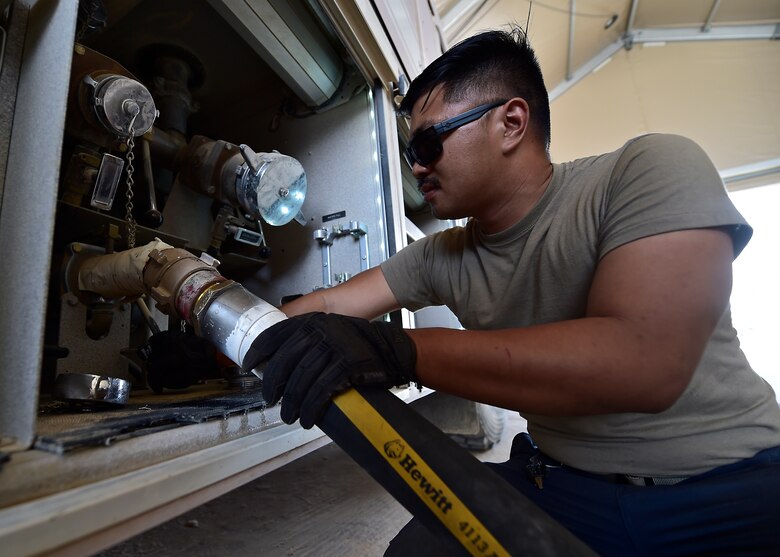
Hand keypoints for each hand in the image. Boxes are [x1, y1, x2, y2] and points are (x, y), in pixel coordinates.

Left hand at [244, 312, 417, 427]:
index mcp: (313, 321)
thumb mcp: (331, 331)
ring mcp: (334, 347)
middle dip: (272, 384)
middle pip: (284, 360)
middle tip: (269, 399)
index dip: (258, 351)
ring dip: (291, 402)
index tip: (248, 366)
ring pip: (301, 379)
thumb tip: (280, 364)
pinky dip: (310, 407)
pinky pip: (321, 390)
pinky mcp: (346, 365)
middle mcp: (320, 331)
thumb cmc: (360, 343)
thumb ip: (308, 340)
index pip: (276, 333)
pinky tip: (307, 418)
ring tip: (288, 415)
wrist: (393, 348)